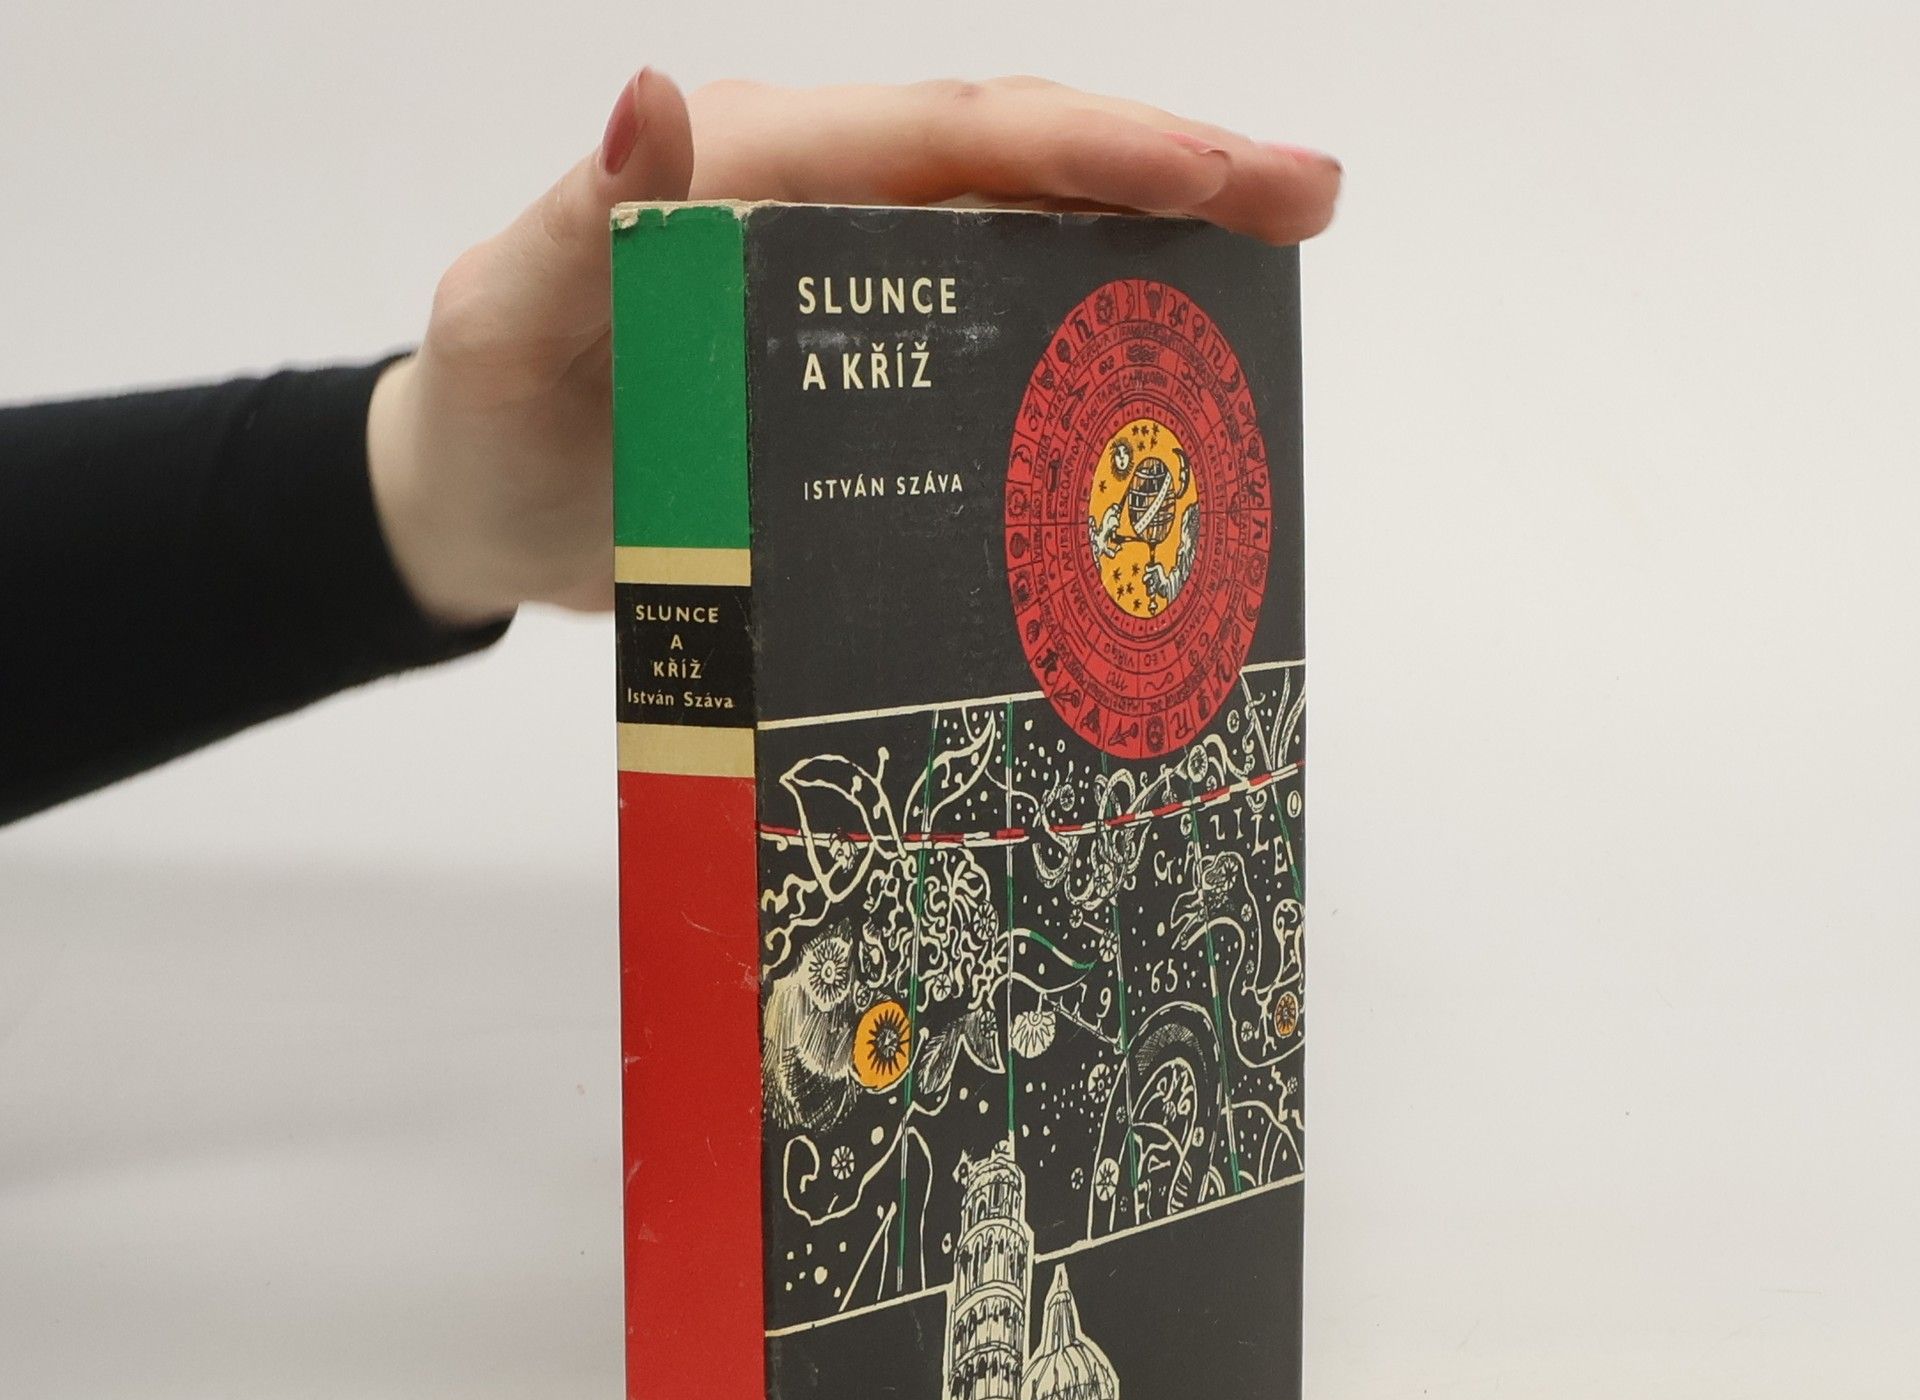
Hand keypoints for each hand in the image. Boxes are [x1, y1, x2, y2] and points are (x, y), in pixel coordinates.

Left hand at [368, 72, 1341, 625]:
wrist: (479, 506)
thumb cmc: (488, 419)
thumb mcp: (505, 322)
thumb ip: (574, 226)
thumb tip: (661, 100)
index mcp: (751, 171)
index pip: (943, 138)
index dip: (1085, 148)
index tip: (1215, 176)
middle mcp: (819, 210)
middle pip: (1015, 166)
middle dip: (1170, 172)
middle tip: (1310, 200)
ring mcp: (850, 290)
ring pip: (1025, 243)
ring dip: (1154, 250)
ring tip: (1277, 266)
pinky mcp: (861, 368)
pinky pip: (991, 338)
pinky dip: (1084, 340)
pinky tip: (1163, 370)